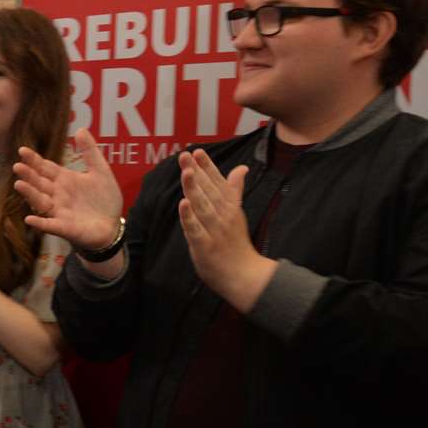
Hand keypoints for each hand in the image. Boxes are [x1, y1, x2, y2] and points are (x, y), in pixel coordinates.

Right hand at [13, 129, 121, 251]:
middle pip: (39, 183)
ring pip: (40, 201)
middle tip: (18, 166)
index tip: (23, 150)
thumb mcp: (100, 171)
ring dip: (30, 194)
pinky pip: (49, 225)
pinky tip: (30, 219)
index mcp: (64, 180)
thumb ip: (90, 152)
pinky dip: (39, 222)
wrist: (113, 225)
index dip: (34, 160)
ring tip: (19, 185)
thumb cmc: (104, 200)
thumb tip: (80, 129)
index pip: (45, 168)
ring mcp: (59, 211)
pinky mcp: (64, 227)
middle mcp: (57, 195)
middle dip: (28, 175)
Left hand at [178, 149, 274, 311]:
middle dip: (197, 172)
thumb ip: (234, 191)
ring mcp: (214, 231)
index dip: (207, 167)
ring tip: (186, 172)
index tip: (197, 152)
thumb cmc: (236, 244)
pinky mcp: (205, 246)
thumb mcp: (237, 214)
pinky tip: (183, 204)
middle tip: (185, 155)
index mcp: (230, 208)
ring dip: (194, 189)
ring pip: (202, 207)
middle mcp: (223, 216)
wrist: (245, 275)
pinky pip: (196, 230)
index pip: (218, 183)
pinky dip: (189, 217)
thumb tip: (241, 168)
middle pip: (209, 191)